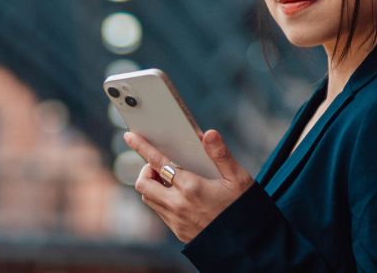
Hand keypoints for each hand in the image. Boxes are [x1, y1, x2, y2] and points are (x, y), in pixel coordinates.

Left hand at [126, 129, 253, 242]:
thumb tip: (209, 134)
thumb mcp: (238, 178)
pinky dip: (161, 201)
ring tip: (169, 179)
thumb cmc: (244, 208)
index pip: (158, 163)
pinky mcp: (178, 232)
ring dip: (152, 186)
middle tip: (159, 166)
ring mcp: (176, 220)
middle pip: (143, 184)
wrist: (247, 244)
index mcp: (192, 187)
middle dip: (146, 171)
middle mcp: (178, 204)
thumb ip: (221, 154)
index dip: (142, 147)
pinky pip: (160, 212)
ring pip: (148, 199)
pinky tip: (178, 196)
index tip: (129, 136)